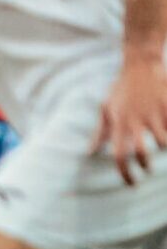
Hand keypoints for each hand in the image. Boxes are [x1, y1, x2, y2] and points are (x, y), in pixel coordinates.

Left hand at [96, 59, 166, 184]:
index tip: (130, 183)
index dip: (125, 173)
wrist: (140, 66)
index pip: (119, 155)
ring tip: (158, 144)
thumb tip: (89, 153)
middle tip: (145, 170)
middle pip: (142, 153)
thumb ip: (99, 133)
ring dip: (162, 147)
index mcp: (119, 123)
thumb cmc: (121, 90)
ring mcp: (154, 114)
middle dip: (145, 166)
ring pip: (163, 143)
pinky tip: (165, 128)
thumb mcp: (106, 109)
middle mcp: (136, 120)